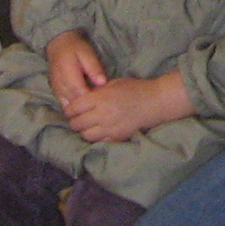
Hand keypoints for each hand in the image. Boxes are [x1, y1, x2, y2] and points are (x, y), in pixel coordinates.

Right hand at [45, 29, 108, 110]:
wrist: (59, 45)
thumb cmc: (76, 49)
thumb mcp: (88, 54)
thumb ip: (94, 68)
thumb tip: (103, 83)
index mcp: (69, 74)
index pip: (81, 93)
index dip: (93, 99)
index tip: (104, 99)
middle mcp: (60, 85)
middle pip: (75, 102)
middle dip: (88, 105)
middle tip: (100, 103)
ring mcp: (56, 90)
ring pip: (68, 106)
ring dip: (80, 108)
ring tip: (93, 104)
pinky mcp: (55, 92)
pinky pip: (64, 104)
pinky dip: (74, 107)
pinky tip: (84, 104)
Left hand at [66, 71, 191, 143]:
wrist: (154, 102)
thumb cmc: (134, 88)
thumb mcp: (113, 83)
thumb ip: (96, 92)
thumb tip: (82, 98)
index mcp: (99, 98)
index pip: (73, 108)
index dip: (69, 109)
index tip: (71, 109)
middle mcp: (101, 114)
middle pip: (76, 124)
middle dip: (74, 121)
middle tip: (77, 118)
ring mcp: (109, 128)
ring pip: (85, 135)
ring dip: (84, 131)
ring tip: (88, 126)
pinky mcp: (117, 137)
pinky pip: (99, 142)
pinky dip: (96, 137)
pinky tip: (99, 131)